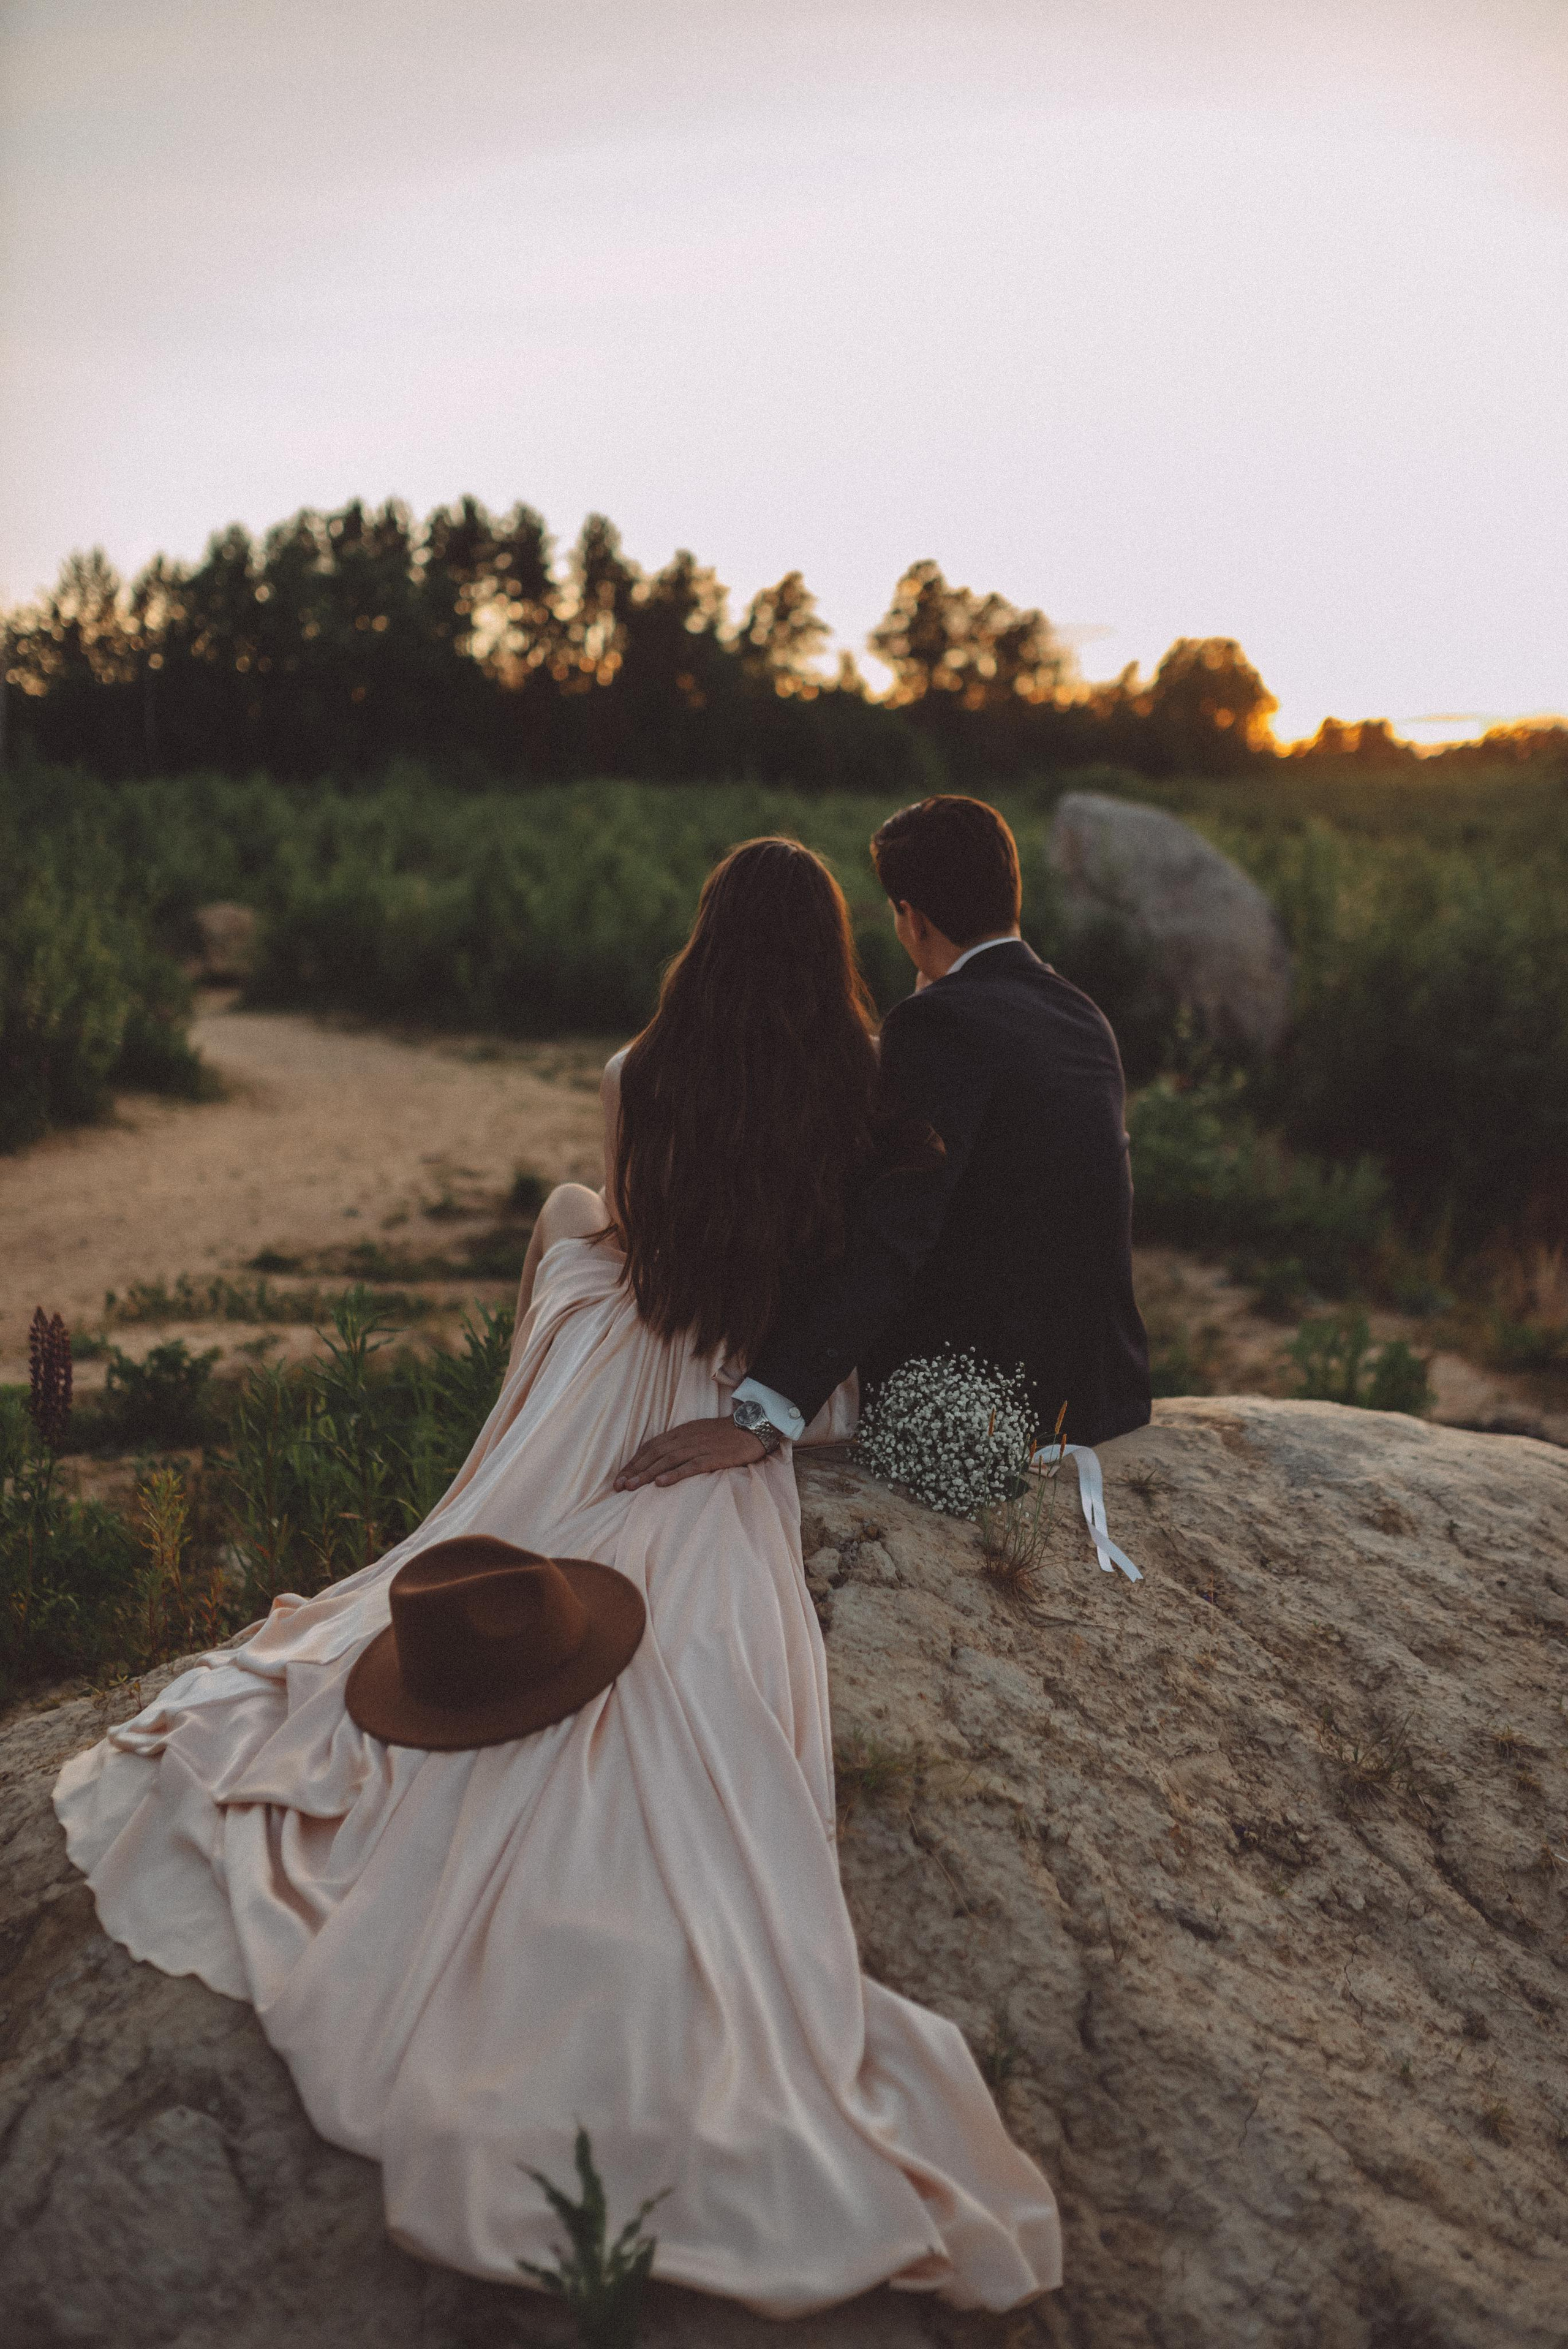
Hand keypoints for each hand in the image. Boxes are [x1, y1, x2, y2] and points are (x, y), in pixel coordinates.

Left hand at [614, 1416, 766, 1489]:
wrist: (753, 1427)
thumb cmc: (725, 1433)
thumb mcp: (698, 1433)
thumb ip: (680, 1444)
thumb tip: (660, 1461)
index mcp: (681, 1432)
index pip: (651, 1446)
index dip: (634, 1461)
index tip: (620, 1477)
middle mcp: (686, 1438)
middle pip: (654, 1454)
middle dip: (634, 1470)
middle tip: (619, 1486)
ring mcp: (699, 1447)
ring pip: (667, 1460)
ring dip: (647, 1473)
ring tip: (632, 1487)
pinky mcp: (713, 1457)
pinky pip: (691, 1466)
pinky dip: (674, 1474)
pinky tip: (661, 1483)